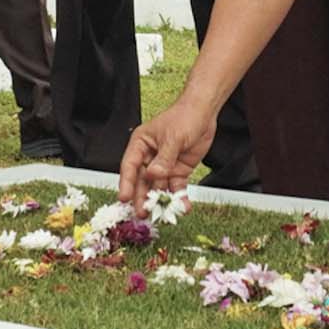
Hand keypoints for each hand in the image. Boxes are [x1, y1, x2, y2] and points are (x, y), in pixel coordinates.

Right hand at [117, 97, 215, 212]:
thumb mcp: (173, 137)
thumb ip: (164, 158)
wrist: (204, 114)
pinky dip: (178, 198)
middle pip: (142, 180)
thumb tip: (153, 175)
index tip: (124, 197)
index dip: (126, 182)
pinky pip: (176, 188)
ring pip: (158, 187)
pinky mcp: (178, 171)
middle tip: (142, 213)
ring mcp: (164, 166)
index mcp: (141, 144)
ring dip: (160, 201)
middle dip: (142, 197)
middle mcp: (149, 157)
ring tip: (162, 215)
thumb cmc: (184, 117)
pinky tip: (182, 206)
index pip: (130, 166)